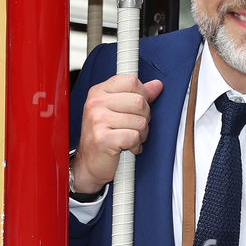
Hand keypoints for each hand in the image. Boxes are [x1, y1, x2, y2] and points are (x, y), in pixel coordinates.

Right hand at [72, 73, 163, 193]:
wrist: (89, 164)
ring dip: (141, 134)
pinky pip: (134, 136)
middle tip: (133, 127)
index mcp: (99, 92)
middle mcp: (96, 103)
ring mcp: (98, 120)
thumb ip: (137, 95)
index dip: (142, 95)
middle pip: (139, 101)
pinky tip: (127, 147)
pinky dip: (135, 145)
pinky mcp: (103, 138)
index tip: (136, 108)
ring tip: (130, 138)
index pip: (131, 81)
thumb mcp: (118, 111)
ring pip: (140, 121)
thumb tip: (157, 85)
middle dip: (143, 117)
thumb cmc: (104, 137)